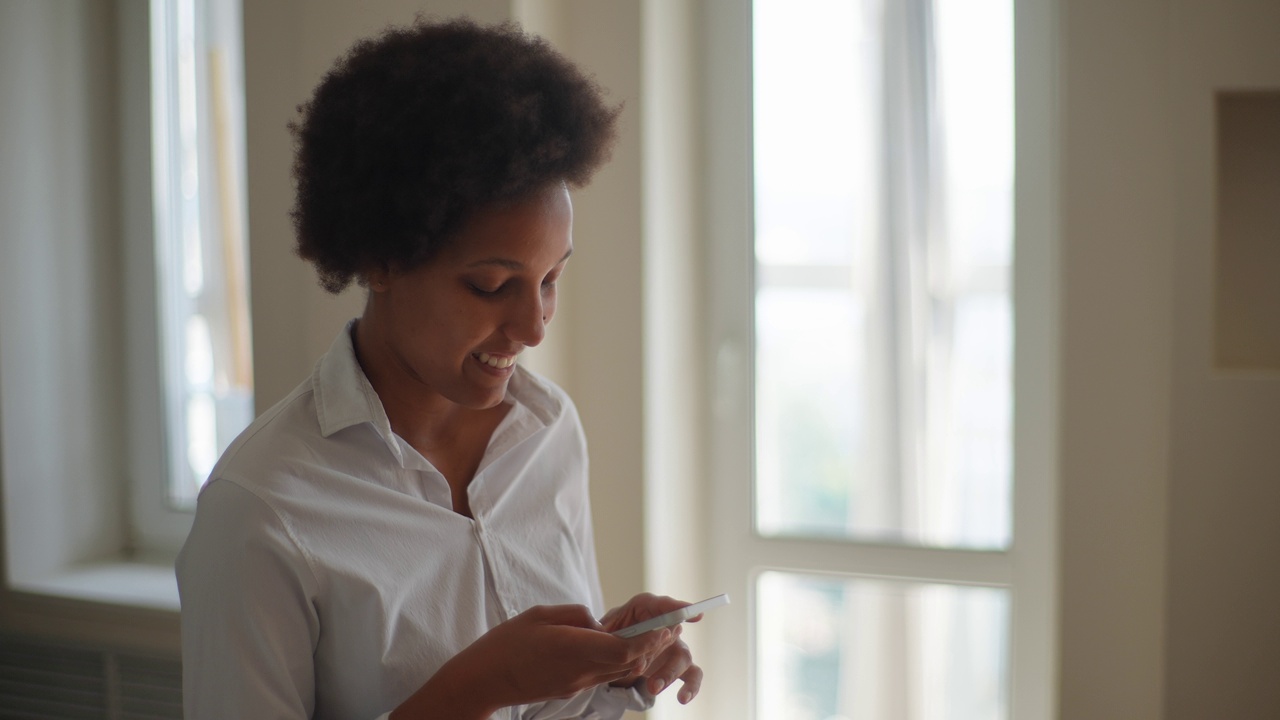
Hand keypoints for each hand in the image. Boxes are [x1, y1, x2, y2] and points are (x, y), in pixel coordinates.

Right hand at [391, 604, 674, 718]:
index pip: (627, 648)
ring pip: (620, 670)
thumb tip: (597, 623)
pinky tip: (617, 645)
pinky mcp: (570, 688)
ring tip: (652, 631)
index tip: (670, 620)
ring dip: (639, 652)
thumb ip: (576, 616)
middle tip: (670, 622)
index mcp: (576, 650)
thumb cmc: (506, 643)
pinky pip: (603, 673)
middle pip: (630, 662)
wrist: (483, 680)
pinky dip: (618, 660)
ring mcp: (577, 683)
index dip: (653, 635)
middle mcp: (583, 672)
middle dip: (654, 642)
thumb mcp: (542, 615)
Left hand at [601, 593, 705, 703]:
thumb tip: (601, 637)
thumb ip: (604, 632)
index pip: (663, 605)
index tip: (695, 614)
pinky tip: (683, 698)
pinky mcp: (678, 666)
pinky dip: (691, 687)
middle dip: (660, 649)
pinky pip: (692, 675)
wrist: (613, 651)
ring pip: (683, 656)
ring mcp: (675, 646)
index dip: (679, 608)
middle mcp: (666, 625)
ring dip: (668, 673)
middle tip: (642, 666)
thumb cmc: (609, 633)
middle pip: (674, 633)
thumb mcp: (602, 629)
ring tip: (652, 688)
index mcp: (646, 608)